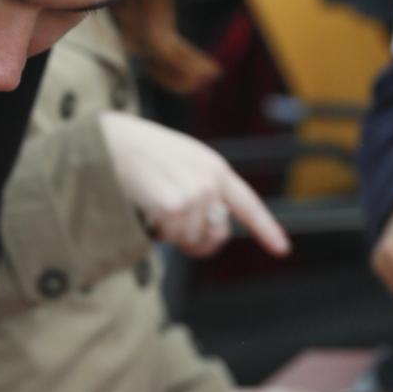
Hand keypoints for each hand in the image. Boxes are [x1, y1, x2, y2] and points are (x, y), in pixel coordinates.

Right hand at [98, 111, 289, 256]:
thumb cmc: (135, 155)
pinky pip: (173, 237)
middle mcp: (211, 180)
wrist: (110, 141)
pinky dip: (157, 232)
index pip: (246, 203)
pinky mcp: (178, 204)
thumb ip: (198, 192)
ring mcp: (196, 192)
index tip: (282, 249)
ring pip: (190, 239)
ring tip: (151, 207)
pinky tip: (147, 209)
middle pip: (216, 235)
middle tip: (169, 227)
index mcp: (214, 168)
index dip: (265, 228)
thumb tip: (208, 231)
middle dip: (195, 241)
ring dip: (169, 234)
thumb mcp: (177, 166)